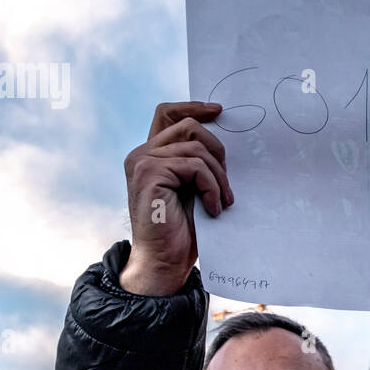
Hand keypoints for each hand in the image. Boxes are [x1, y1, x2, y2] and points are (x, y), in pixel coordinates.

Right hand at [121, 102, 233, 295]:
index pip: (167, 114)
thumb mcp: (193, 188)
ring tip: (223, 201)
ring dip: (218, 176)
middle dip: (217, 151)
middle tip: (227, 182)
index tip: (219, 110)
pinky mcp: (149, 173)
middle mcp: (142, 154)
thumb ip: (196, 163)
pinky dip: (211, 186)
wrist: (165, 262)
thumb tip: (222, 141)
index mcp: (151, 155)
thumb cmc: (182, 230)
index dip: (193, 107)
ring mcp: (142, 161)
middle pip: (188, 126)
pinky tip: (213, 208)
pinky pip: (195, 166)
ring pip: (196, 148)